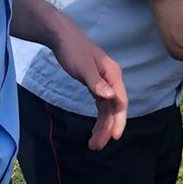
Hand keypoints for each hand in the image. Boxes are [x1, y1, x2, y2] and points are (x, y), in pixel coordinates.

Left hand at [53, 26, 127, 149]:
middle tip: (96, 146)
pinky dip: (99, 117)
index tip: (114, 137)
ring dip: (102, 126)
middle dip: (107, 128)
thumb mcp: (83, 68)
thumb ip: (96, 83)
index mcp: (113, 75)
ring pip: (107, 109)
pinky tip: (95, 128)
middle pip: (114, 108)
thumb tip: (110, 97)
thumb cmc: (73, 50)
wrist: (62, 37)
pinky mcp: (95, 84)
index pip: (120, 102)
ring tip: (93, 143)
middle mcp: (112, 80)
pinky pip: (101, 105)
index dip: (118, 120)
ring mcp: (104, 82)